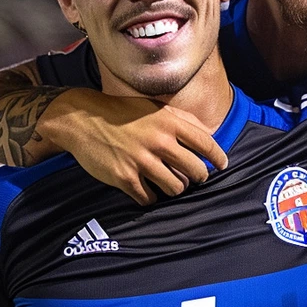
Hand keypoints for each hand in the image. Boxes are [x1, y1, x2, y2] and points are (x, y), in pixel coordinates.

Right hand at [43, 89, 227, 204]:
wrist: (83, 119)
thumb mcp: (155, 108)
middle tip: (192, 177)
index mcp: (169, 122)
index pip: (206, 144)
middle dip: (198, 177)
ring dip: (175, 188)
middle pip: (196, 171)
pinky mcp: (125, 178)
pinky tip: (147, 189)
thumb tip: (208, 134)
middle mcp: (159, 142)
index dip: (218, 158)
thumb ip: (182, 120)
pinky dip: (151, 196)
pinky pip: (150, 198)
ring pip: (176, 188)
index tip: (223, 165)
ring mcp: (141, 161)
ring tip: (168, 182)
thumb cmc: (124, 113)